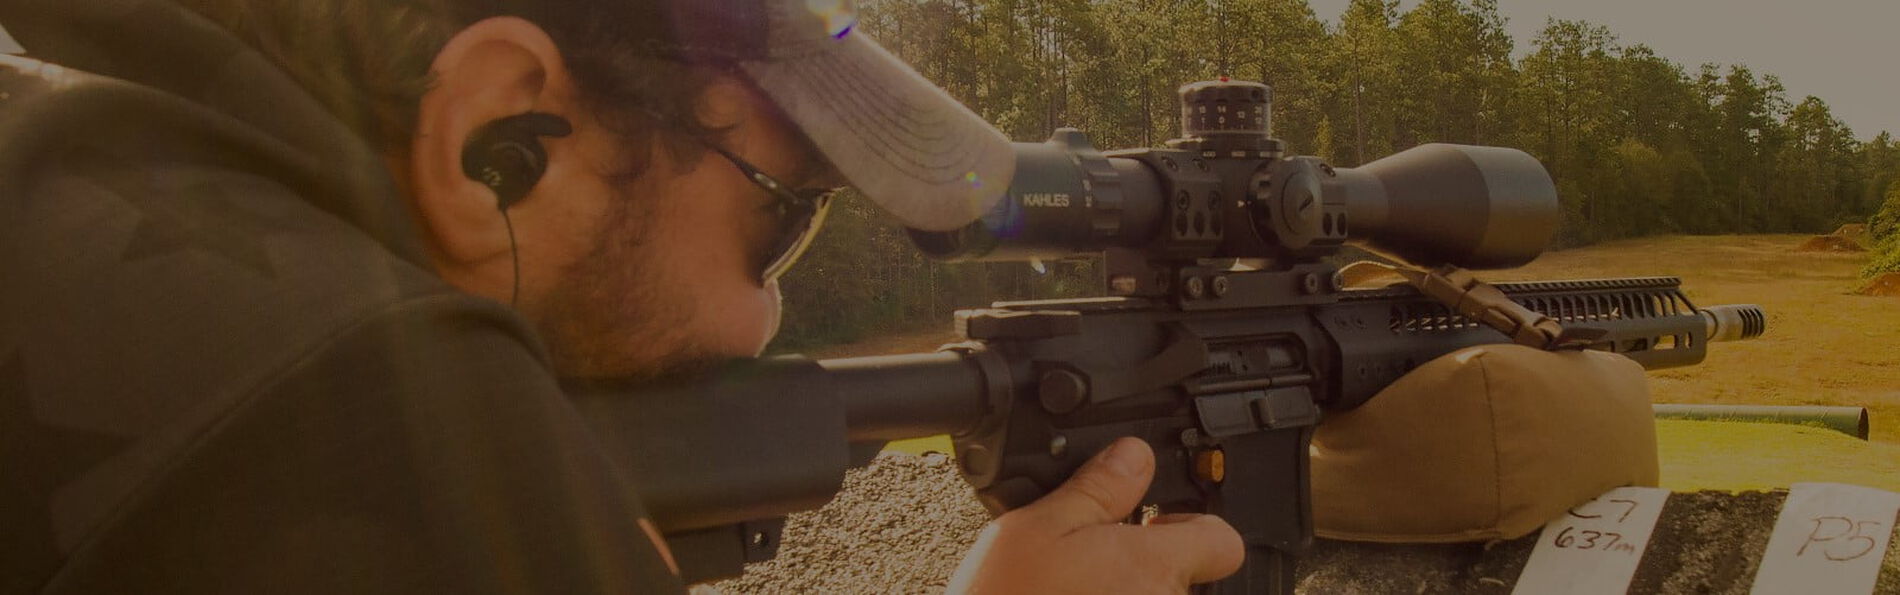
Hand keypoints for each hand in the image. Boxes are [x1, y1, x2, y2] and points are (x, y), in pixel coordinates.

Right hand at [946, 437, 1244, 593]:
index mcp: (1152, 566)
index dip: (1194, 527)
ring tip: (1073, 588)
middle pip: (1185, 577)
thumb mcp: (1037, 528)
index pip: (1223, 542)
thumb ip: (1097, 490)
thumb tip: (1134, 456)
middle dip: (1146, 565)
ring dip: (1124, 592)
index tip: (1156, 526)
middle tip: (1093, 558)